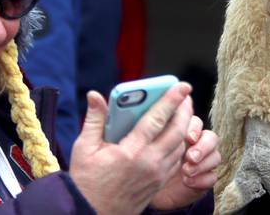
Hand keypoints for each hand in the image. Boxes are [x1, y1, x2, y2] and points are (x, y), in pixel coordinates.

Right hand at [69, 83, 193, 214]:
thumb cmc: (86, 182)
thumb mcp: (84, 149)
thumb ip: (94, 119)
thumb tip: (95, 95)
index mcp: (131, 152)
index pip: (157, 120)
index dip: (171, 100)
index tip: (182, 86)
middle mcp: (149, 163)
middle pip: (177, 130)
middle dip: (185, 110)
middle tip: (185, 95)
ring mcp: (158, 174)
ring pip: (180, 144)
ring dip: (184, 126)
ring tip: (181, 111)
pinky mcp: (160, 182)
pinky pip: (177, 158)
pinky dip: (179, 143)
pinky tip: (174, 134)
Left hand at [150, 115, 220, 209]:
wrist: (144, 192)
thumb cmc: (144, 167)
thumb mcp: (146, 149)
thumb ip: (157, 134)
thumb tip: (157, 121)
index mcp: (182, 134)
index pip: (196, 123)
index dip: (195, 128)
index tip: (189, 138)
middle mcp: (195, 146)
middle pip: (211, 137)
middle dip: (204, 146)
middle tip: (190, 157)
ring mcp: (201, 163)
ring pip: (216, 156)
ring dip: (204, 164)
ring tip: (187, 172)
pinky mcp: (203, 180)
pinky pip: (212, 177)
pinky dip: (203, 179)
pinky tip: (189, 183)